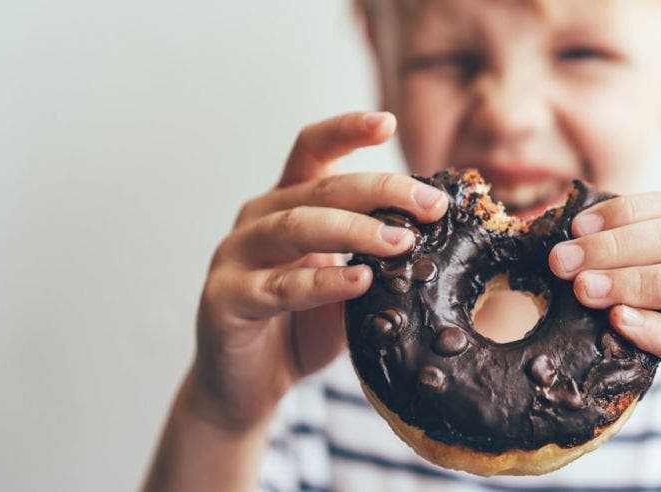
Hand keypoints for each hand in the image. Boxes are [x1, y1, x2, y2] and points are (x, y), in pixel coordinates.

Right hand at [189, 111, 447, 429]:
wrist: (250, 385)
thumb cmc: (303, 327)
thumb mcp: (349, 283)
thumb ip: (375, 256)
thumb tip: (435, 235)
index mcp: (287, 203)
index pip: (312, 150)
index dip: (345, 130)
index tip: (386, 122)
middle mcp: (258, 219)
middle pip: (319, 187)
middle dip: (381, 190)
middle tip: (430, 206)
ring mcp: (235, 255)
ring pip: (296, 226)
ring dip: (354, 230)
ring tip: (402, 241)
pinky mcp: (224, 298)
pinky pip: (277, 286)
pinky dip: (322, 282)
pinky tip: (359, 281)